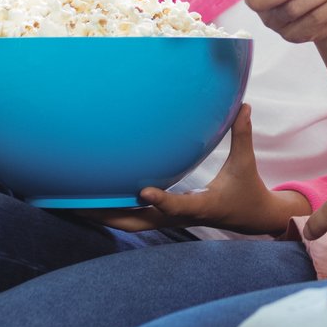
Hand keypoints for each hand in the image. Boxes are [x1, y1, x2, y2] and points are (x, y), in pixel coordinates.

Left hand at [88, 106, 305, 236]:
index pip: (178, 205)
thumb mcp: (245, 162)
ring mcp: (171, 219)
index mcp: (202, 205)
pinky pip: (136, 217)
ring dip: (106, 215)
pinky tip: (97, 201)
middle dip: (110, 215)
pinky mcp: (166, 218)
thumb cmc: (247, 189)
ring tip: (76, 204)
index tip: (145, 191)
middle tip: (81, 204)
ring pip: (131, 222)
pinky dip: (115, 211)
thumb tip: (244, 104)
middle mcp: (181, 216)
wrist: (251, 218)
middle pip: (139, 222)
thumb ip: (242, 134)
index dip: (162, 200)